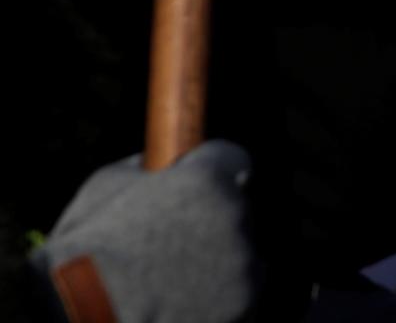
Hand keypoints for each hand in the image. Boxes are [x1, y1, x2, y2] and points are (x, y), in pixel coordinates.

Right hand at [32, 141, 258, 322]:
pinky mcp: (243, 303)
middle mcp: (234, 215)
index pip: (233, 159)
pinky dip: (218, 298)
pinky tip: (181, 304)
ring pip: (239, 254)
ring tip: (168, 281)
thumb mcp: (102, 189)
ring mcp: (243, 263)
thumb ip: (140, 169)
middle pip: (235, 210)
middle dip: (210, 222)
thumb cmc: (84, 250)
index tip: (202, 187)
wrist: (82, 314)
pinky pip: (238, 293)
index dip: (215, 172)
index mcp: (207, 179)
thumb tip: (149, 163)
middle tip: (170, 245)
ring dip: (215, 262)